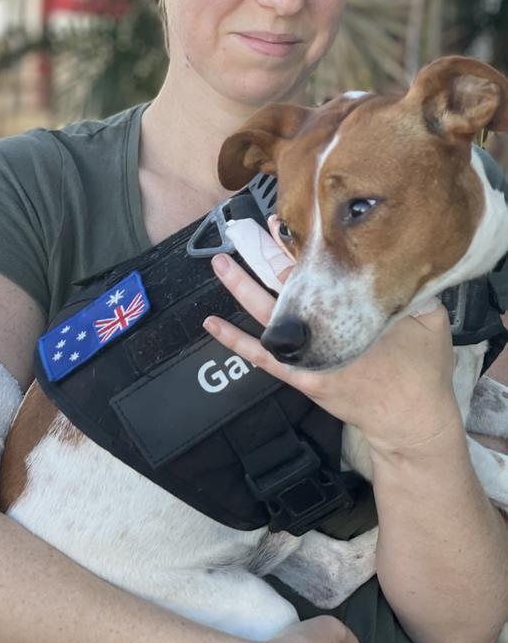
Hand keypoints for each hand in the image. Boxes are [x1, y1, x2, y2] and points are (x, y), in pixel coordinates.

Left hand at [204, 254, 461, 454]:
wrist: (410, 421)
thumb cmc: (421, 370)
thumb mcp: (430, 319)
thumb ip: (413, 288)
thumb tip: (401, 256)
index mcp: (352, 309)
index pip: (318, 268)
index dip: (298, 243)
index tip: (281, 222)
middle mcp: (324, 329)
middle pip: (286, 283)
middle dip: (264, 254)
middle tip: (245, 230)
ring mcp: (307, 354)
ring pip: (266, 312)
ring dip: (241, 286)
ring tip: (220, 262)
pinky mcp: (299, 376)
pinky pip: (260, 355)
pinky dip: (234, 338)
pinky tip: (211, 323)